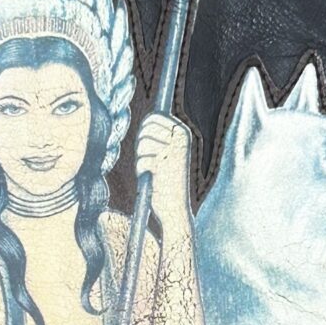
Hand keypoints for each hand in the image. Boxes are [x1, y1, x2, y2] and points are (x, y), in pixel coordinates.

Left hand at [136, 113, 191, 228]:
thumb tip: (148, 119)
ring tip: (154, 170)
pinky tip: (153, 179)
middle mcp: (181, 139)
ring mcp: (172, 150)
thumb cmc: (168, 179)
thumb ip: (158, 133)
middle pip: (146, 128)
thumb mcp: (167, 151)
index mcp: (184, 133)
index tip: (149, 145)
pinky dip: (142, 170)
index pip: (154, 117)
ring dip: (142, 158)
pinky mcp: (163, 164)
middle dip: (142, 144)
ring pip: (142, 143)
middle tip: (151, 160)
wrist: (175, 208)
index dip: (145, 130)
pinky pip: (141, 160)